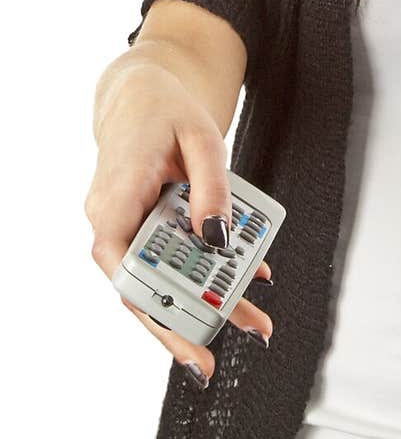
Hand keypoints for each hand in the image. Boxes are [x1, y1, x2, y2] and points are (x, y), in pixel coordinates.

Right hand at [86, 64, 274, 386]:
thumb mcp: (202, 137)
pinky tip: (244, 282)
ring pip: (157, 280)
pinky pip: (166, 261)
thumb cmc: (166, 109)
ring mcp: (121, 225)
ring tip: (253, 320)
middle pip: (143, 283)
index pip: (118, 260)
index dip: (149, 300)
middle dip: (187, 319)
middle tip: (231, 343)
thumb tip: (216, 238)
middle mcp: (109, 216)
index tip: (187, 326)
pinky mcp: (138, 229)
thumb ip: (211, 185)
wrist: (141, 95)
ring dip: (202, 304)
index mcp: (117, 191)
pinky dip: (202, 276)